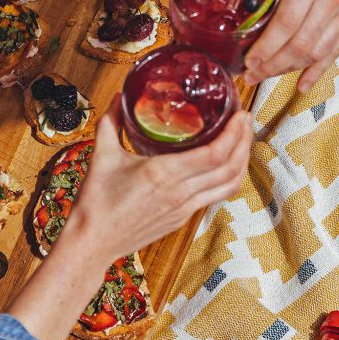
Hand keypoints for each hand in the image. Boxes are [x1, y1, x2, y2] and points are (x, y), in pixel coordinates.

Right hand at [67, 98, 252, 262]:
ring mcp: (184, 208)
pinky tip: (224, 165)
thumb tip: (120, 96)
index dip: (234, 134)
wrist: (92, 243)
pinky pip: (215, 196)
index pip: (213, 155)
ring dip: (241, 162)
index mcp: (163, 174)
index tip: (240, 115)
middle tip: (246, 121)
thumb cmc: (96, 203)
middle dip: (244, 142)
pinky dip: (227, 178)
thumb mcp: (101, 155)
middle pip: (229, 168)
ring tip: (243, 141)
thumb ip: (112, 121)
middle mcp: (179, 193)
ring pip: (229, 185)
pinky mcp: (182, 218)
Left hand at [226, 0, 338, 92]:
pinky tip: (301, 84)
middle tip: (250, 74)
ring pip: (317, 52)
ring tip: (266, 75)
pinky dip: (317, 71)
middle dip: (272, 66)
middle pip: (300, 45)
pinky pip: (336, 51)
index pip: (286, 23)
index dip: (266, 48)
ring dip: (289, 69)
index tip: (248, 60)